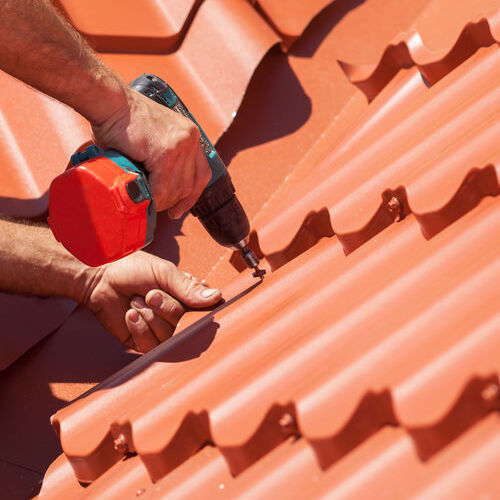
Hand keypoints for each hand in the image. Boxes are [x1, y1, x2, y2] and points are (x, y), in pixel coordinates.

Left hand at [83, 252, 220, 352]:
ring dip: (149, 317)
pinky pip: (150, 346)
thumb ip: (189, 288)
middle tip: (150, 294)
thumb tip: (217, 297)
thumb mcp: (164, 273)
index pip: (203, 311)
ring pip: (168, 337)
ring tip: (136, 301)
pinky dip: (139, 329)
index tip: (177, 294)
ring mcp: (159, 330)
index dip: (191, 306)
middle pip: (185, 325)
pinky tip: (130, 315)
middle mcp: (176, 315)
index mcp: (185, 296)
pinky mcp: (142, 342)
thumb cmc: (131, 268)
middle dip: (166, 308)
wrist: (99, 277)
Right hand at [91, 89, 211, 217]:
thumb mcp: (152, 139)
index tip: (179, 209)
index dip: (191, 196)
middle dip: (173, 201)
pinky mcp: (166, 152)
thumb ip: (160, 161)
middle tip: (156, 206)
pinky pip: (162, 187)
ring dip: (161, 201)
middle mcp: (190, 139)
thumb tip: (156, 189)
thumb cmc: (120, 120)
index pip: (202, 173)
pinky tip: (142, 196)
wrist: (109, 101)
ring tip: (146, 201)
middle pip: (191, 184)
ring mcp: (180, 145)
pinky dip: (152, 197)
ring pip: (177, 189)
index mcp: (189, 135)